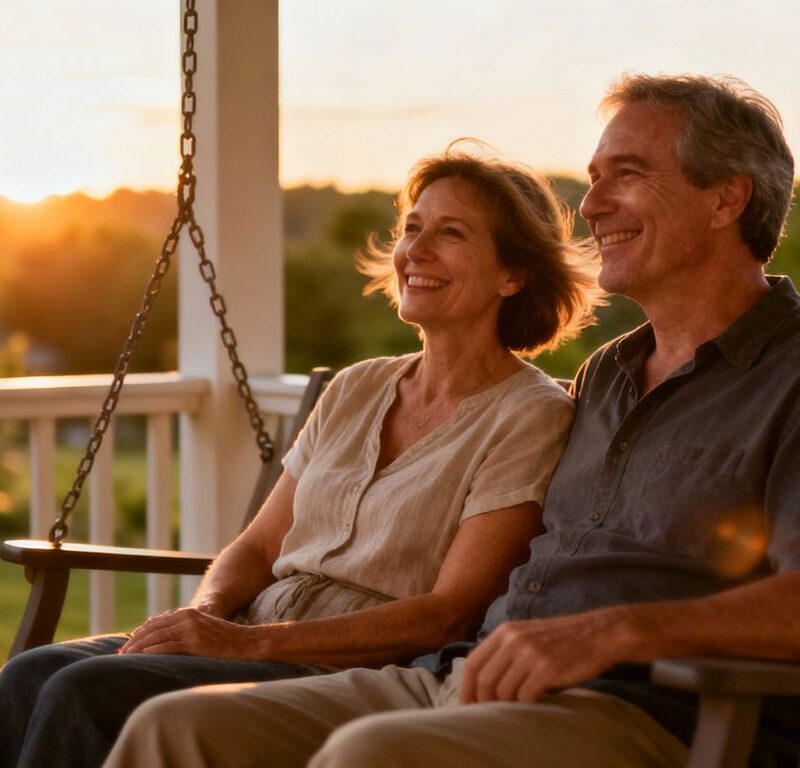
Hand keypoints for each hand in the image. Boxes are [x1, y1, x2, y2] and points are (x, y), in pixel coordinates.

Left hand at [118, 607, 257, 658]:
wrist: (247, 642)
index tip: (128, 643)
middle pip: (153, 628)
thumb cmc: (227, 640)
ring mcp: (190, 629)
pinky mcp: (194, 642)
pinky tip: (141, 658)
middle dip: (134, 641)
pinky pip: (167, 646)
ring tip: (125, 657)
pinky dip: (152, 652)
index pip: (157, 622)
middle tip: (120, 653)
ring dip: (138, 648)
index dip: (141, 633)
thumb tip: (170, 640)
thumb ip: (187, 630)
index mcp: (188, 613)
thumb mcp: (204, 629)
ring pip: (156, 637)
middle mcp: (187, 617)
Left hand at [460, 608, 633, 703]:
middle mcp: (514, 639)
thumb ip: (505, 651)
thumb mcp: (527, 635)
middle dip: (484, 702)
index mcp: (505, 631)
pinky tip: (536, 702)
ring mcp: (530, 652)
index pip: (473, 662)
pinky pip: (526, 696)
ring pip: (504, 691)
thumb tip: (482, 681)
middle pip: (485, 679)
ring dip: (509, 704)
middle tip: (489, 715)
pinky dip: (527, 705)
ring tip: (520, 704)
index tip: (467, 705)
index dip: (467, 687)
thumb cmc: (562, 640)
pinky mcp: (547, 667)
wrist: (598, 634)